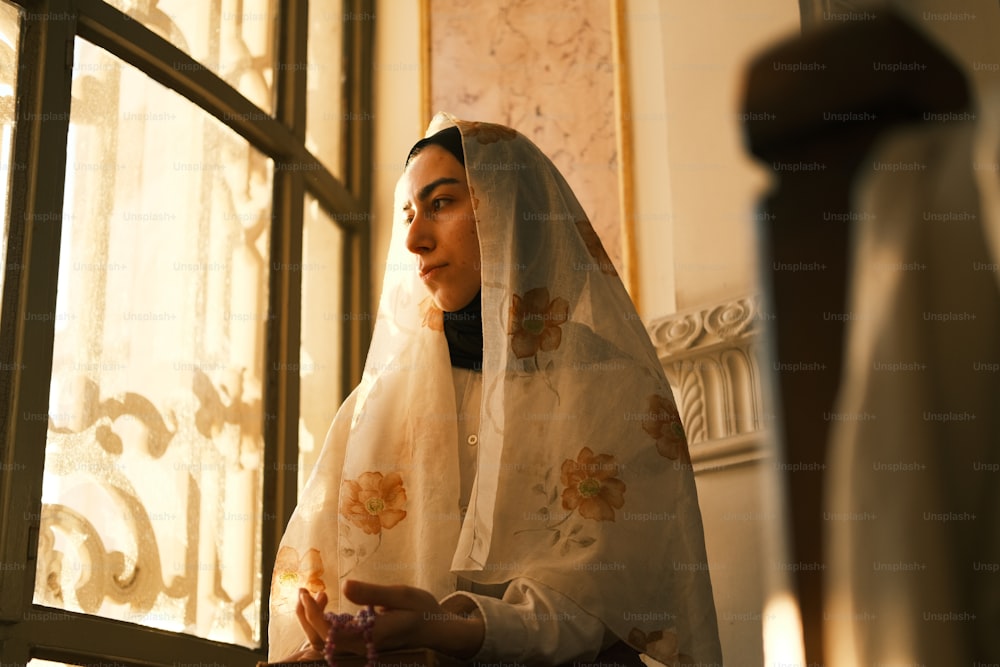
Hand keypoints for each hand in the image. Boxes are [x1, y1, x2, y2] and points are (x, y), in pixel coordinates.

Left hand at [295, 581, 483, 658]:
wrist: (435, 631)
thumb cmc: (422, 610)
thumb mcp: (402, 595)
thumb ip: (373, 592)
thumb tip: (345, 586)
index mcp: (372, 635)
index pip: (331, 632)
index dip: (313, 614)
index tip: (307, 592)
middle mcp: (362, 647)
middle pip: (321, 641)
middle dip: (307, 616)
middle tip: (304, 590)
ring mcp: (360, 648)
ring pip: (325, 643)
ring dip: (313, 620)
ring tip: (316, 594)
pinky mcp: (359, 645)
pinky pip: (333, 640)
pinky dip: (324, 622)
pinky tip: (327, 603)